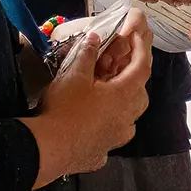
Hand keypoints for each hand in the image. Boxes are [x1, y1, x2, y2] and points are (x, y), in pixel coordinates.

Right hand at [29, 13, 151, 185]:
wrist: (48, 150)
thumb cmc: (65, 109)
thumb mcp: (74, 75)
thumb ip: (87, 55)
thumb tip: (95, 37)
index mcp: (124, 95)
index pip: (141, 67)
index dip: (141, 49)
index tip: (137, 37)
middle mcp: (127, 118)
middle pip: (139, 94)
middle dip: (134, 78)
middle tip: (122, 68)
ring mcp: (116, 138)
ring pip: (129, 117)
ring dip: (123, 104)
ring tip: (110, 96)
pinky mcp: (101, 154)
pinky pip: (110, 136)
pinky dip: (107, 126)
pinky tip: (95, 124)